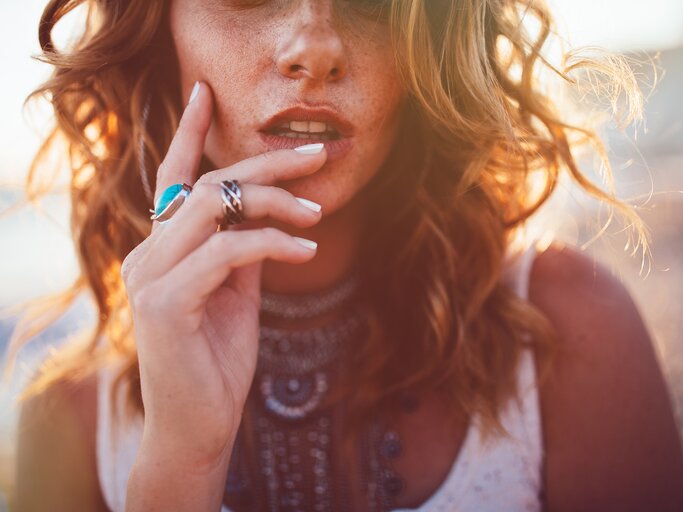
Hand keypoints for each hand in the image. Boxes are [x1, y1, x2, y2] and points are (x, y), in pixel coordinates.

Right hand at [120, 81, 326, 468]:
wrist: (198, 424)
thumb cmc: (217, 359)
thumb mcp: (235, 293)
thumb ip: (240, 250)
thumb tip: (267, 213)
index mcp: (162, 249)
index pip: (173, 179)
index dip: (189, 133)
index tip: (204, 91)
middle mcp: (147, 254)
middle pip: (207, 185)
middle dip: (266, 164)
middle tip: (318, 154)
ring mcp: (150, 276)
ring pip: (215, 208)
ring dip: (274, 202)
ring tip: (319, 211)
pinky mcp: (165, 302)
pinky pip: (228, 252)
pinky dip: (273, 243)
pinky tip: (306, 248)